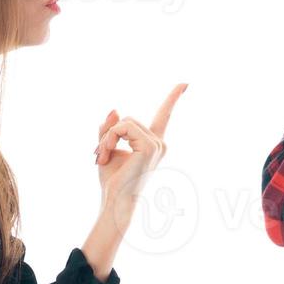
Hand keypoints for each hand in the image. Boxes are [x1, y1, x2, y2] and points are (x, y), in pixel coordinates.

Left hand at [93, 83, 186, 204]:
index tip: (185, 83)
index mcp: (152, 143)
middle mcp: (158, 143)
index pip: (164, 116)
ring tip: (101, 157)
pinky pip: (122, 128)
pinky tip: (104, 155)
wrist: (114, 200)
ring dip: (106, 138)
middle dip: (108, 134)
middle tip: (98, 155)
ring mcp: (156, 145)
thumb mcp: (107, 147)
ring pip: (123, 122)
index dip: (173, 98)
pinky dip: (109, 138)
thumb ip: (110, 128)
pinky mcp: (148, 146)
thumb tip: (115, 109)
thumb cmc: (112, 179)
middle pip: (127, 119)